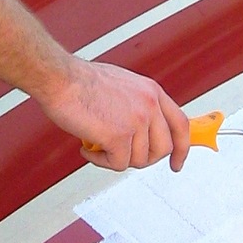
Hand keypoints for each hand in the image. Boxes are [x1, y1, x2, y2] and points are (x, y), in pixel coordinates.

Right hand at [38, 59, 189, 172]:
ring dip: (116, 159)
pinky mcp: (118, 136)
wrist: (60, 78)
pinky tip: (88, 148)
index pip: (180, 125)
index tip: (176, 162)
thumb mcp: (123, 85)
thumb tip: (140, 128)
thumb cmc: (81, 80)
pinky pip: (117, 164)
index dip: (182, 148)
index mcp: (152, 92)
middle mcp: (149, 105)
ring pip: (139, 160)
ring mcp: (136, 121)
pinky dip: (100, 161)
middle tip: (123, 156)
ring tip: (97, 146)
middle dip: (144, 159)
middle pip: (163, 148)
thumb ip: (138, 105)